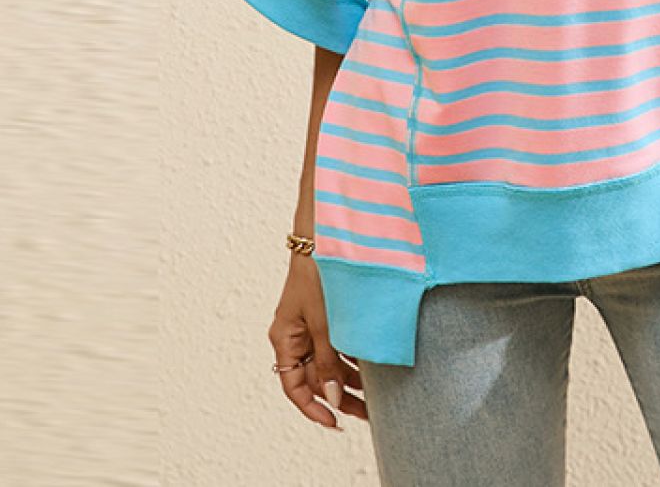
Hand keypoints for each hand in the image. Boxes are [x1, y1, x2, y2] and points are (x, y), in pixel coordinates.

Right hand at [268, 253, 368, 427]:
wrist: (326, 235)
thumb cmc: (317, 273)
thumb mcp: (322, 323)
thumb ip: (327, 362)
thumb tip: (333, 398)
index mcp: (285, 339)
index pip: (294, 388)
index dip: (313, 409)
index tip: (334, 423)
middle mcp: (295, 336)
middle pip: (314, 379)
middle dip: (339, 397)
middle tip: (365, 413)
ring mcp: (310, 326)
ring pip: (328, 364)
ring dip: (348, 379)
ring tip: (374, 394)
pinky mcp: (326, 316)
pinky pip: (337, 346)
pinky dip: (352, 357)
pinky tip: (371, 366)